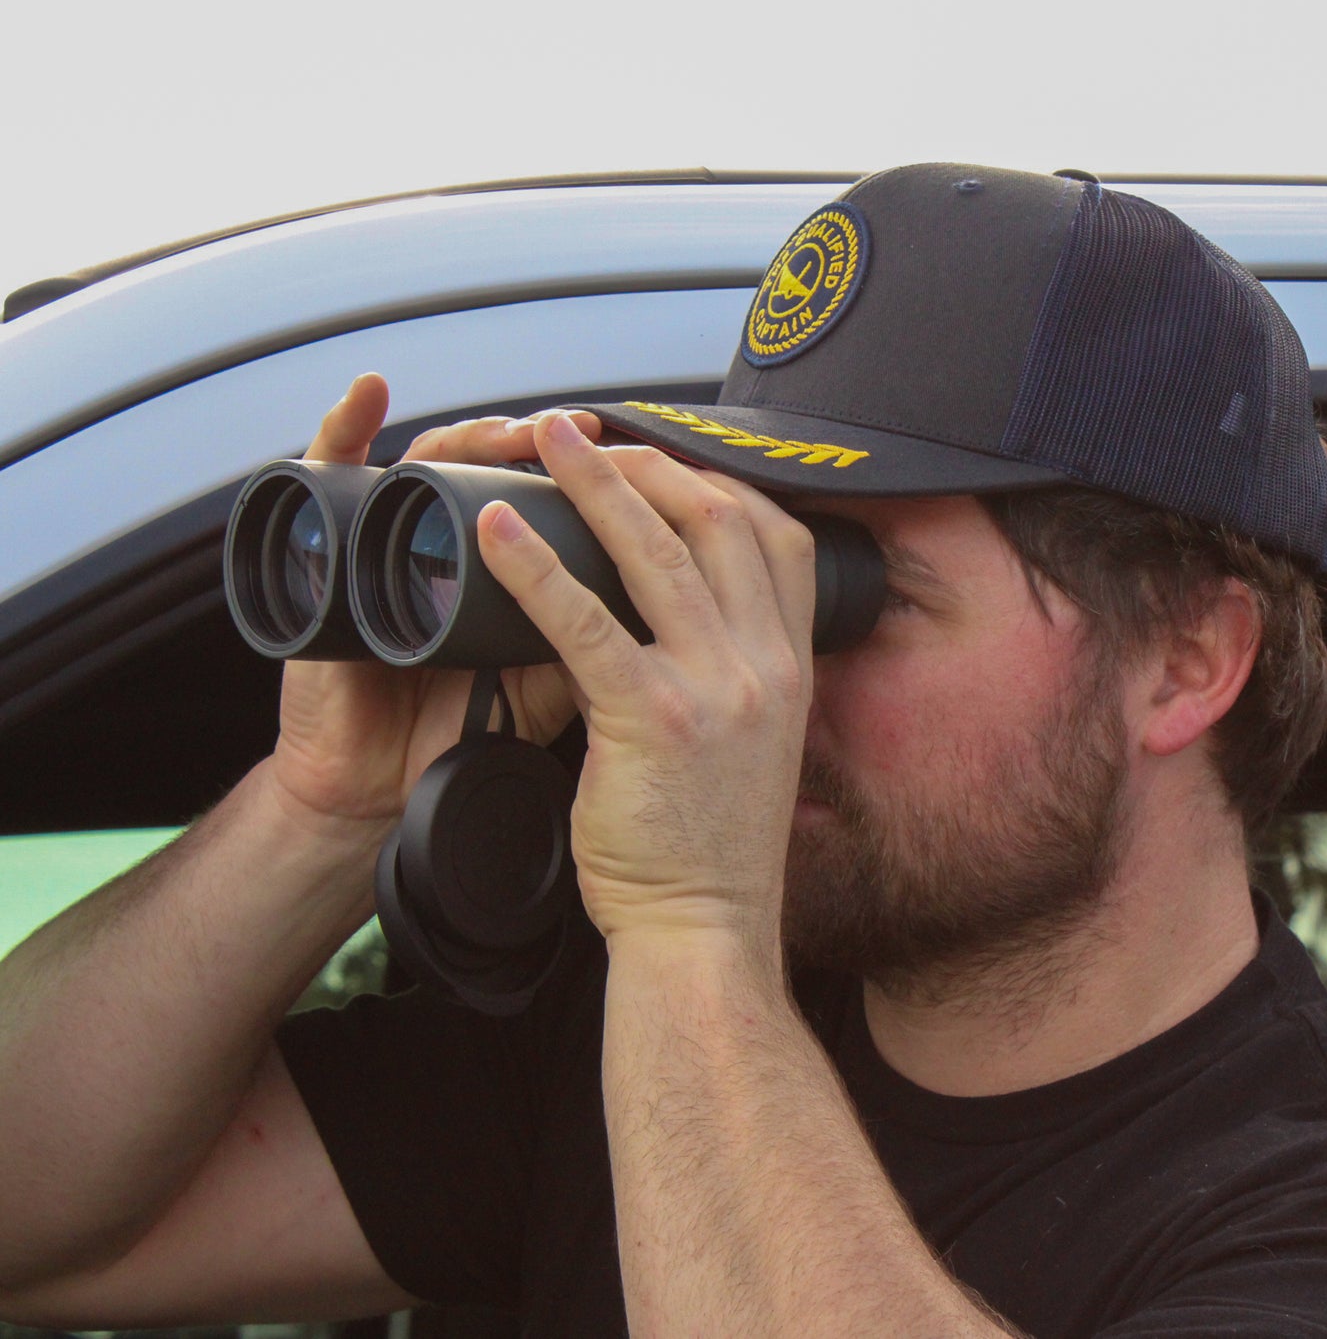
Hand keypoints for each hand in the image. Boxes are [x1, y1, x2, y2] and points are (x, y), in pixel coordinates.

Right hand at [268, 376, 600, 832]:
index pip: (545, 493)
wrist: (374, 787)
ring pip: (429, 456)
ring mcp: (382, 538)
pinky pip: (326, 474)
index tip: (636, 460)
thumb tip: (670, 600)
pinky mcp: (321, 549)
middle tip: (581, 431)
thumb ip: (598, 640)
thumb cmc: (456, 729)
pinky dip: (341, 427)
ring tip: (513, 432)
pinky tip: (368, 393)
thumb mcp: (544, 685)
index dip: (590, 474)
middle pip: (493, 459)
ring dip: (474, 433)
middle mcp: (441, 539)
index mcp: (496, 565)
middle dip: (540, 441)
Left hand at [474, 413, 816, 947]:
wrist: (706, 927)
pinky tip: (499, 533)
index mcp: (789, 666)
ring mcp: (716, 689)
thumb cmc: (711, 841)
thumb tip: (692, 613)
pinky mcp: (651, 720)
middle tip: (589, 438)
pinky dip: (539, 569)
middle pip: (717, 521)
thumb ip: (739, 671)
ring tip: (543, 443)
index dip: (717, 483)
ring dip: (595, 486)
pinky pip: (587, 623)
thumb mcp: (755, 741)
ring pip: (656, 553)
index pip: (776, 538)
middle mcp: (765, 665)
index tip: (662, 462)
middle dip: (650, 465)